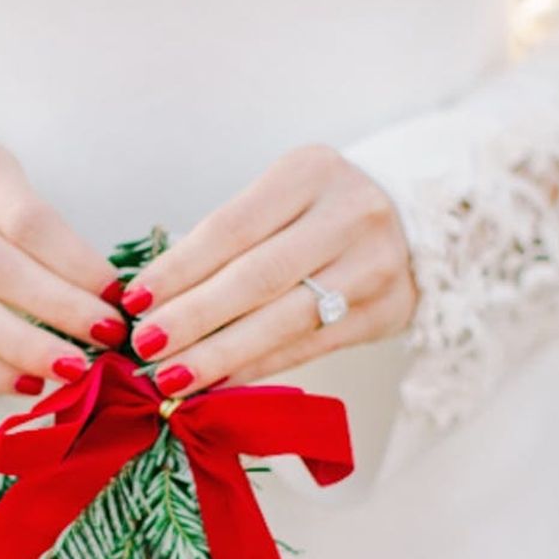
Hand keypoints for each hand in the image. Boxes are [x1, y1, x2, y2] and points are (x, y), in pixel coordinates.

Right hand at [0, 134, 125, 395]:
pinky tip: (30, 382)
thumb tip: (113, 307)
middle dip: (59, 310)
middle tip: (107, 339)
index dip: (78, 266)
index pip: (30, 222)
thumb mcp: (27, 194)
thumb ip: (60, 243)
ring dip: (25, 348)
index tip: (118, 298)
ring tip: (73, 369)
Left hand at [118, 145, 417, 396]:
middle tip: (145, 348)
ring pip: (282, 320)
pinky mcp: (383, 314)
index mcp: (310, 173)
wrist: (423, 221)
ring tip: (171, 377)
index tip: (135, 300)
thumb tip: (153, 298)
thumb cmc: (324, 210)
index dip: (179, 268)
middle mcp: (349, 215)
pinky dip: (256, 369)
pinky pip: (306, 347)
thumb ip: (229, 240)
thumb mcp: (283, 197)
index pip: (231, 227)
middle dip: (193, 318)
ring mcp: (372, 267)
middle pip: (256, 277)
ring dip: (219, 354)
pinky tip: (217, 385)